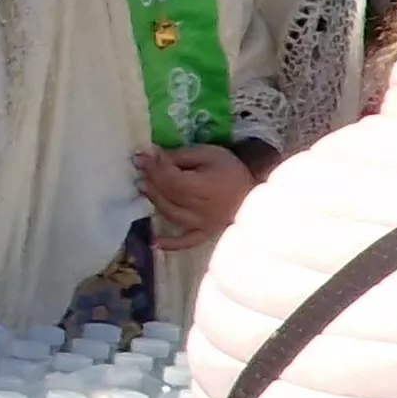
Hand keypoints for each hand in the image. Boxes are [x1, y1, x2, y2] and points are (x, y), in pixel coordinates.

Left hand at [138, 144, 256, 250]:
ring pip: (172, 214)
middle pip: (169, 196)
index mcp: (206, 187)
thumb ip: (181, 155)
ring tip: (142, 187)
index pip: (172, 180)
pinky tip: (154, 242)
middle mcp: (203, 209)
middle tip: (140, 169)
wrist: (257, 190)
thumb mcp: (208, 154)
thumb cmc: (231, 169)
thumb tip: (154, 155)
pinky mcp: (207, 233)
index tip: (142, 156)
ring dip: (155, 202)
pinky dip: (172, 243)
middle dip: (152, 180)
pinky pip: (188, 241)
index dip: (155, 168)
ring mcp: (204, 224)